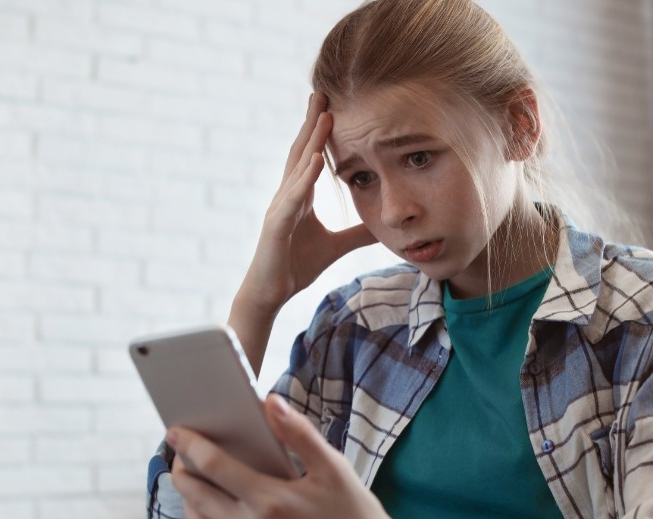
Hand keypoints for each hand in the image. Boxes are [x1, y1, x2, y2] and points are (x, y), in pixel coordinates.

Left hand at [167, 395, 403, 518]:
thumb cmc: (357, 517)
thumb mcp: (334, 468)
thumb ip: (298, 433)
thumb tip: (270, 402)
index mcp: (272, 501)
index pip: (214, 467)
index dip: (190, 446)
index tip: (175, 432)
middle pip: (197, 498)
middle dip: (182, 473)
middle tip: (179, 457)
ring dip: (188, 503)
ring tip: (191, 485)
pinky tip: (210, 518)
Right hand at [237, 93, 376, 314]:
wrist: (270, 293)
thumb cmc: (295, 266)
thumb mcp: (335, 247)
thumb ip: (356, 234)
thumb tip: (382, 227)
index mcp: (299, 196)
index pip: (310, 156)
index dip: (320, 132)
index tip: (333, 106)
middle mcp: (287, 195)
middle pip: (300, 151)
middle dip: (312, 122)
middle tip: (323, 92)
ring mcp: (280, 207)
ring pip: (296, 167)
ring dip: (310, 141)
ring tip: (324, 115)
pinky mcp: (276, 225)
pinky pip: (293, 197)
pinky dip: (305, 178)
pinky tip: (315, 160)